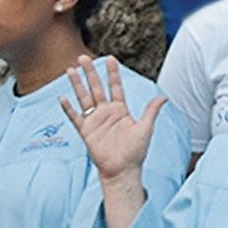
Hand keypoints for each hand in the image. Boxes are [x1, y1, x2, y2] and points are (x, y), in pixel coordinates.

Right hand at [61, 55, 166, 183]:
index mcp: (120, 110)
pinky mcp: (86, 132)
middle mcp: (106, 112)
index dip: (113, 73)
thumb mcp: (145, 129)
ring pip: (84, 98)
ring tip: (70, 69)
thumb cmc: (135, 152)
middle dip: (91, 72)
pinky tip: (63, 98)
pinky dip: (69, 109)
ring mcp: (95, 121)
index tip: (110, 57)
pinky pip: (75, 118)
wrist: (123, 171)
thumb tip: (164, 97)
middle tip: (84, 56)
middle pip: (96, 87)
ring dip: (77, 84)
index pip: (115, 86)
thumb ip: (151, 111)